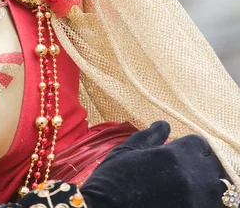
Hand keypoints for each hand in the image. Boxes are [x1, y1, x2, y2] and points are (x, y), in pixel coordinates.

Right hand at [81, 121, 228, 207]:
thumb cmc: (111, 180)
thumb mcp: (127, 151)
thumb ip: (150, 136)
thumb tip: (164, 124)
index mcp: (174, 154)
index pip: (200, 144)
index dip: (189, 148)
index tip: (178, 155)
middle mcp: (191, 175)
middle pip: (210, 164)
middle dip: (197, 165)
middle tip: (177, 173)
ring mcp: (196, 198)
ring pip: (213, 187)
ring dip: (201, 185)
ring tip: (177, 188)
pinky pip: (207, 204)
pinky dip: (197, 201)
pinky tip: (177, 200)